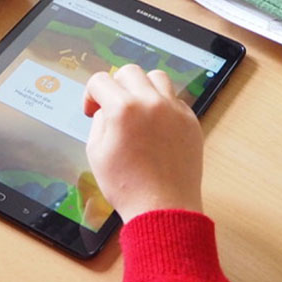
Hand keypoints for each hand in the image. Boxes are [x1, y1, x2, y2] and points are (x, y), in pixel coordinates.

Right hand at [83, 65, 204, 221]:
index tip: (93, 109)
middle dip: (116, 86)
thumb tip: (106, 109)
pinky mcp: (190, 122)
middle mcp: (151, 103)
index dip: (91, 94)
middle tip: (113, 106)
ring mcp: (174, 111)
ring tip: (137, 108)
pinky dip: (163, 105)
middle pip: (129, 72)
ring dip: (142, 87)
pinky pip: (175, 99)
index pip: (100, 80)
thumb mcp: (96, 152)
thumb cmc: (127, 187)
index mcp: (123, 109)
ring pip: (157, 78)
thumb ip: (99, 122)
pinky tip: (155, 125)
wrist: (163, 209)